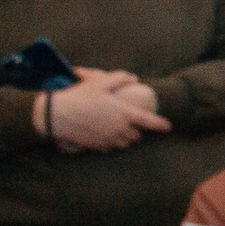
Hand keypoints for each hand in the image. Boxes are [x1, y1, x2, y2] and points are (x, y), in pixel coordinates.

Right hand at [40, 70, 171, 151]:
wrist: (56, 114)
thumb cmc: (78, 96)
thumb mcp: (99, 82)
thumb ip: (120, 78)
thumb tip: (134, 79)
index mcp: (123, 113)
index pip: (149, 121)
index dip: (161, 124)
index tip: (168, 126)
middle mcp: (118, 129)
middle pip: (136, 136)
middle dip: (136, 131)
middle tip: (131, 124)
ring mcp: (107, 139)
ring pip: (124, 144)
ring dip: (124, 138)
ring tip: (118, 129)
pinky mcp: (96, 145)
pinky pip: (109, 147)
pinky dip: (110, 142)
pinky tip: (103, 134)